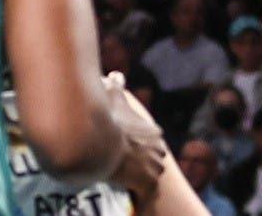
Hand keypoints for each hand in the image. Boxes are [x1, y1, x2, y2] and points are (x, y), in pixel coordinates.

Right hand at [103, 73, 166, 199]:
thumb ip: (117, 88)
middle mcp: (159, 149)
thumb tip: (117, 74)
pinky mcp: (148, 181)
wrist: (103, 148)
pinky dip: (141, 188)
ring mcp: (154, 166)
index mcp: (154, 132)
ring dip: (144, 174)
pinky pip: (147, 188)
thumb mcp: (114, 101)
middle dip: (144, 160)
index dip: (140, 145)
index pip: (153, 140)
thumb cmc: (109, 123)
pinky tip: (131, 185)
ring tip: (129, 175)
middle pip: (155, 157)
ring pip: (153, 173)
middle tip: (128, 163)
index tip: (129, 147)